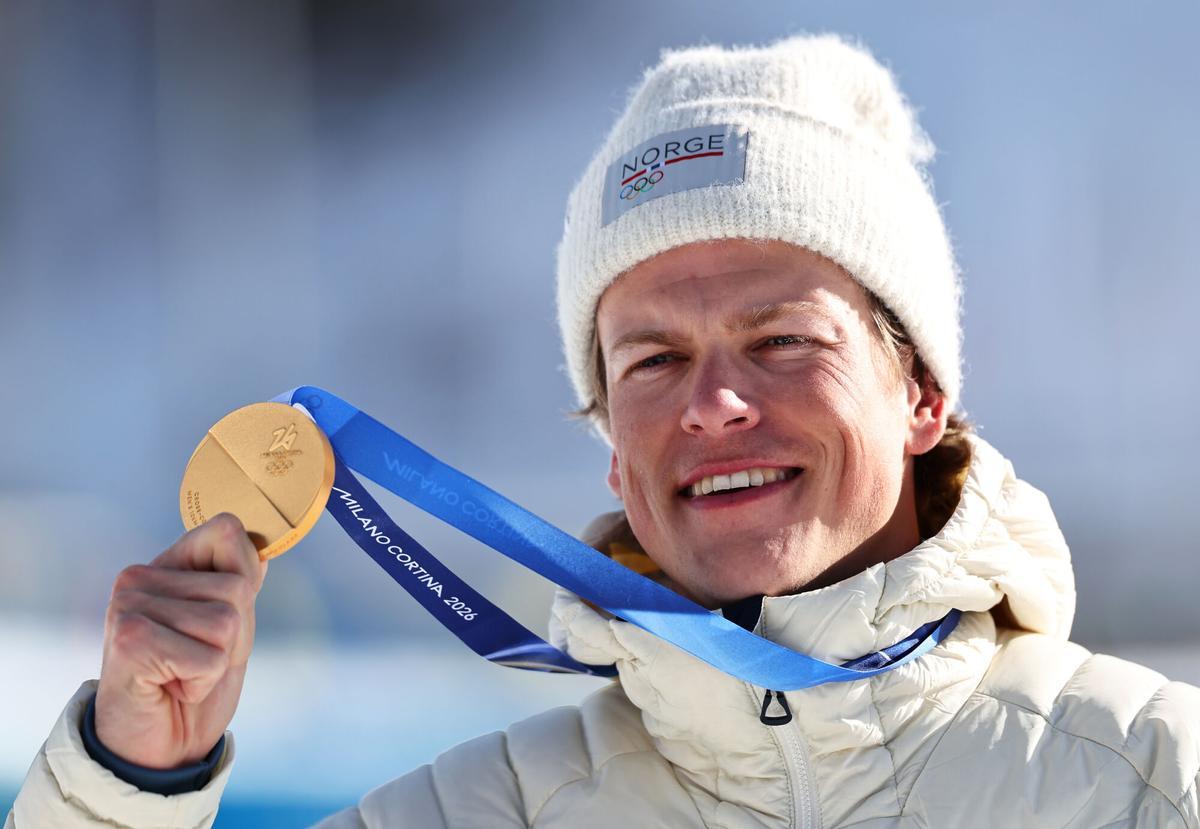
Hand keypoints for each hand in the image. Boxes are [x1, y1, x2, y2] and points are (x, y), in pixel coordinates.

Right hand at [94, 513, 266, 768]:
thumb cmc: (191, 681)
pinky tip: (171, 688)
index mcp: (163, 565)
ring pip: (226, 622)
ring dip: (216, 660)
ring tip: (181, 673)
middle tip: (193, 659)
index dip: (242, 582)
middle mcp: (138, 578)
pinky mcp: (131, 641)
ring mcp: (129, 606)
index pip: (227, 531)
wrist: (158, 745)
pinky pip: (209, 657)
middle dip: (232, 635)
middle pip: (236, 587)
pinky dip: (201, 682)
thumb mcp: (229, 626)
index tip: (213, 622)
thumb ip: (239, 582)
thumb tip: (262, 550)